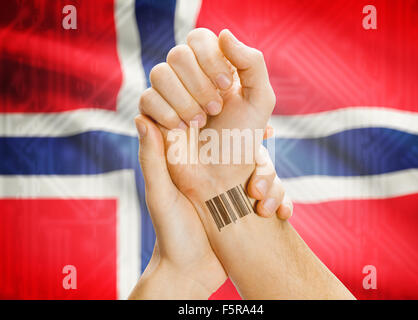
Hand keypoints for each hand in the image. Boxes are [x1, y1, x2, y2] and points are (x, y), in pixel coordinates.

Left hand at [129, 117, 291, 298]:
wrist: (190, 273)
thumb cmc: (170, 233)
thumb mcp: (160, 195)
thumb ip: (153, 159)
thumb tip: (141, 117)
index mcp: (198, 164)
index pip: (221, 134)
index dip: (239, 125)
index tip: (259, 125)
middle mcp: (219, 173)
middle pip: (252, 152)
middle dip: (263, 164)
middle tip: (258, 184)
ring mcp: (237, 191)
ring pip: (267, 174)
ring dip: (274, 186)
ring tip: (265, 207)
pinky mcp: (249, 208)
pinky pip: (273, 196)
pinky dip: (282, 203)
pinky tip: (282, 214)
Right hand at [138, 28, 274, 205]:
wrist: (223, 177)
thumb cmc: (243, 139)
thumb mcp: (260, 100)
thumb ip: (252, 62)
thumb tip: (222, 34)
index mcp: (213, 69)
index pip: (200, 38)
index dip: (210, 58)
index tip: (227, 86)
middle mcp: (189, 78)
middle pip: (178, 54)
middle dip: (199, 84)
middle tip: (215, 109)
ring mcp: (169, 96)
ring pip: (159, 73)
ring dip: (184, 100)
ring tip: (200, 122)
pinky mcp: (153, 115)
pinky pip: (146, 98)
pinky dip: (167, 113)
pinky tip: (182, 129)